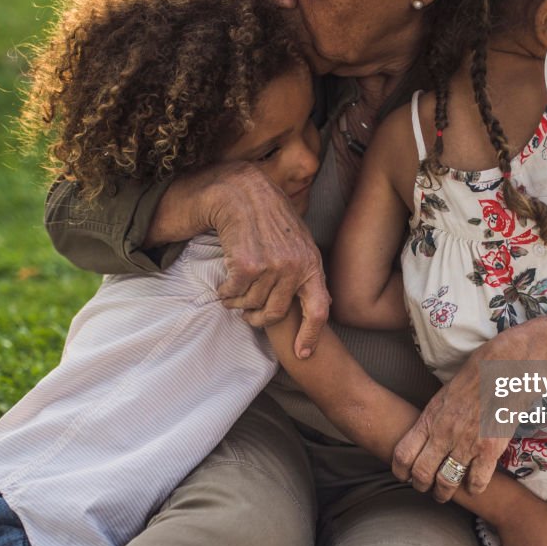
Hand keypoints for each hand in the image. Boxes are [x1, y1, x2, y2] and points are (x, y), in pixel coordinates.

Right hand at [208, 164, 329, 358]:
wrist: (242, 191)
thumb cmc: (269, 217)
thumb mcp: (298, 242)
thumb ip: (306, 270)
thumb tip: (322, 302)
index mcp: (312, 264)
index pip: (319, 310)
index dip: (311, 336)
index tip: (303, 355)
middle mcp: (295, 268)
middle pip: (275, 314)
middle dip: (258, 318)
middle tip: (248, 314)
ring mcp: (271, 267)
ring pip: (250, 305)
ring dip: (238, 302)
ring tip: (234, 288)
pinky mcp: (246, 265)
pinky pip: (232, 295)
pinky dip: (225, 292)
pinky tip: (225, 281)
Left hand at [392, 328, 520, 502]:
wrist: (504, 367)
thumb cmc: (474, 377)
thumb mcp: (443, 396)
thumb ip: (433, 420)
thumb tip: (425, 440)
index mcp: (429, 418)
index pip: (403, 454)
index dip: (400, 472)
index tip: (404, 477)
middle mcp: (443, 433)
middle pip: (422, 474)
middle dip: (422, 486)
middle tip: (426, 489)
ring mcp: (466, 442)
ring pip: (447, 482)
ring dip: (444, 493)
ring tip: (445, 494)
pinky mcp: (490, 448)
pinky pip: (477, 480)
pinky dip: (474, 489)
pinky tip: (474, 488)